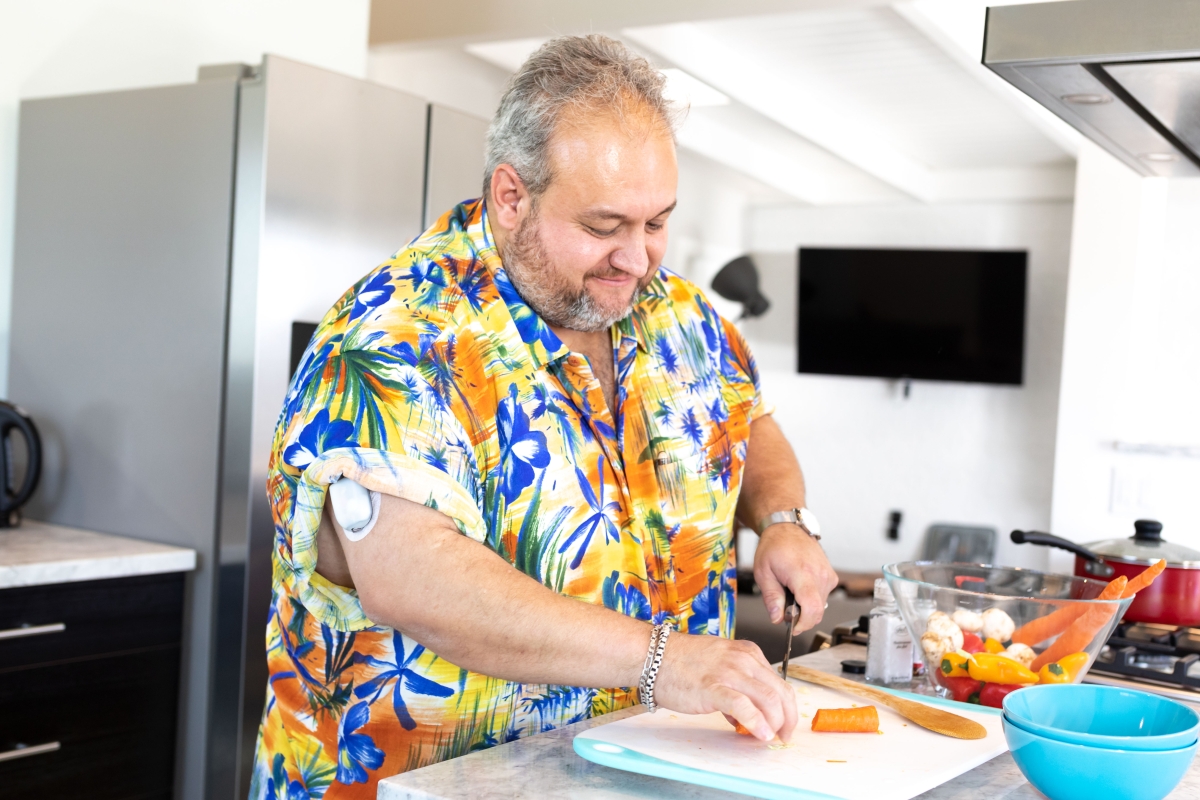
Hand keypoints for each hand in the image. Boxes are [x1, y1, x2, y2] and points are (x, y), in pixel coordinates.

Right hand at [653, 632, 797, 741]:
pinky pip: (743, 706)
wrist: (653, 656)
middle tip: (784, 734)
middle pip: (780, 691)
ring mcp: (729, 672)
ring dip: (776, 723)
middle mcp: (743, 660)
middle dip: (788, 718)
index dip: (785, 706)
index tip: (782, 722)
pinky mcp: (713, 687)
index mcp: (747, 653)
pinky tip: (760, 734)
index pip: (778, 681)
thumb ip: (737, 684)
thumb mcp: (719, 664)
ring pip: (769, 699)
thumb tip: (747, 713)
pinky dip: (757, 722)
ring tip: (771, 736)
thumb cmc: (681, 662)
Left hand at [755, 524, 838, 632]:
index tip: (792, 627)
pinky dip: (811, 598)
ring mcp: (828, 576)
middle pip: (817, 611)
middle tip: (783, 606)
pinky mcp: (831, 577)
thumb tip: (777, 619)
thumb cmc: (774, 546)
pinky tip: (799, 587)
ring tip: (789, 591)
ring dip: (805, 607)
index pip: (812, 609)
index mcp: (803, 574)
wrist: (787, 528)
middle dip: (800, 617)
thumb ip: (771, 598)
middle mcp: (820, 575)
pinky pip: (823, 597)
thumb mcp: (763, 573)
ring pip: (820, 606)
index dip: (803, 624)